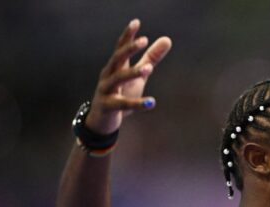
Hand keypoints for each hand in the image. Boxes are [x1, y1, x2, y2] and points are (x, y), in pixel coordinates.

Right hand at [86, 19, 171, 134]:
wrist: (102, 119)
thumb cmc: (121, 93)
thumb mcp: (138, 76)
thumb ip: (151, 58)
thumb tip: (167, 39)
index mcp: (116, 66)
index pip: (120, 47)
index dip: (128, 36)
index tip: (136, 22)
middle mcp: (108, 75)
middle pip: (117, 59)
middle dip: (128, 49)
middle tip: (143, 41)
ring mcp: (106, 90)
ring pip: (117, 79)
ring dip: (133, 73)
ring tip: (149, 69)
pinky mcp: (108, 106)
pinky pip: (123, 104)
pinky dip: (138, 103)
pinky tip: (152, 102)